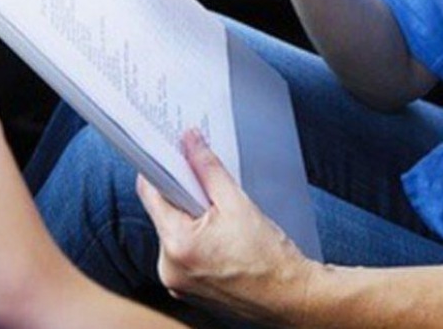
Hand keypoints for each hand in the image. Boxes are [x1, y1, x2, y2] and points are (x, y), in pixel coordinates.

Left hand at [136, 130, 318, 325]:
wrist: (292, 299)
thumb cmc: (270, 260)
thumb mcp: (238, 203)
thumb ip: (208, 168)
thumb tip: (190, 142)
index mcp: (177, 244)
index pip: (150, 192)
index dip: (161, 168)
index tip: (173, 155)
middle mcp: (168, 267)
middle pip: (162, 213)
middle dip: (184, 197)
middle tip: (211, 194)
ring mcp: (176, 282)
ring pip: (173, 233)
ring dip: (192, 221)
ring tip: (223, 225)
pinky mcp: (186, 290)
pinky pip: (181, 253)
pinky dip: (196, 241)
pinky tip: (222, 242)